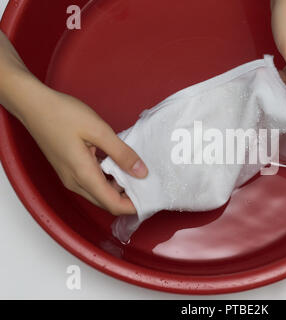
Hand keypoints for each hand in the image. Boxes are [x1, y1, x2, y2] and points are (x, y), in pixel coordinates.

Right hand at [19, 84, 147, 214]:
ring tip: (137, 173)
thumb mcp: (99, 131)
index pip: (112, 204)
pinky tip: (119, 165)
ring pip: (99, 193)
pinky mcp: (69, 170)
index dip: (132, 206)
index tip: (150, 199)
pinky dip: (108, 179)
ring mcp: (70, 177)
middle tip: (148, 185)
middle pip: (106, 202)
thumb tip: (142, 172)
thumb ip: (122, 153)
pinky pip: (92, 183)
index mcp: (83, 175)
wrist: (34, 105)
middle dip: (128, 199)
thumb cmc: (62, 114)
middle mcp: (74, 182)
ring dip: (118, 188)